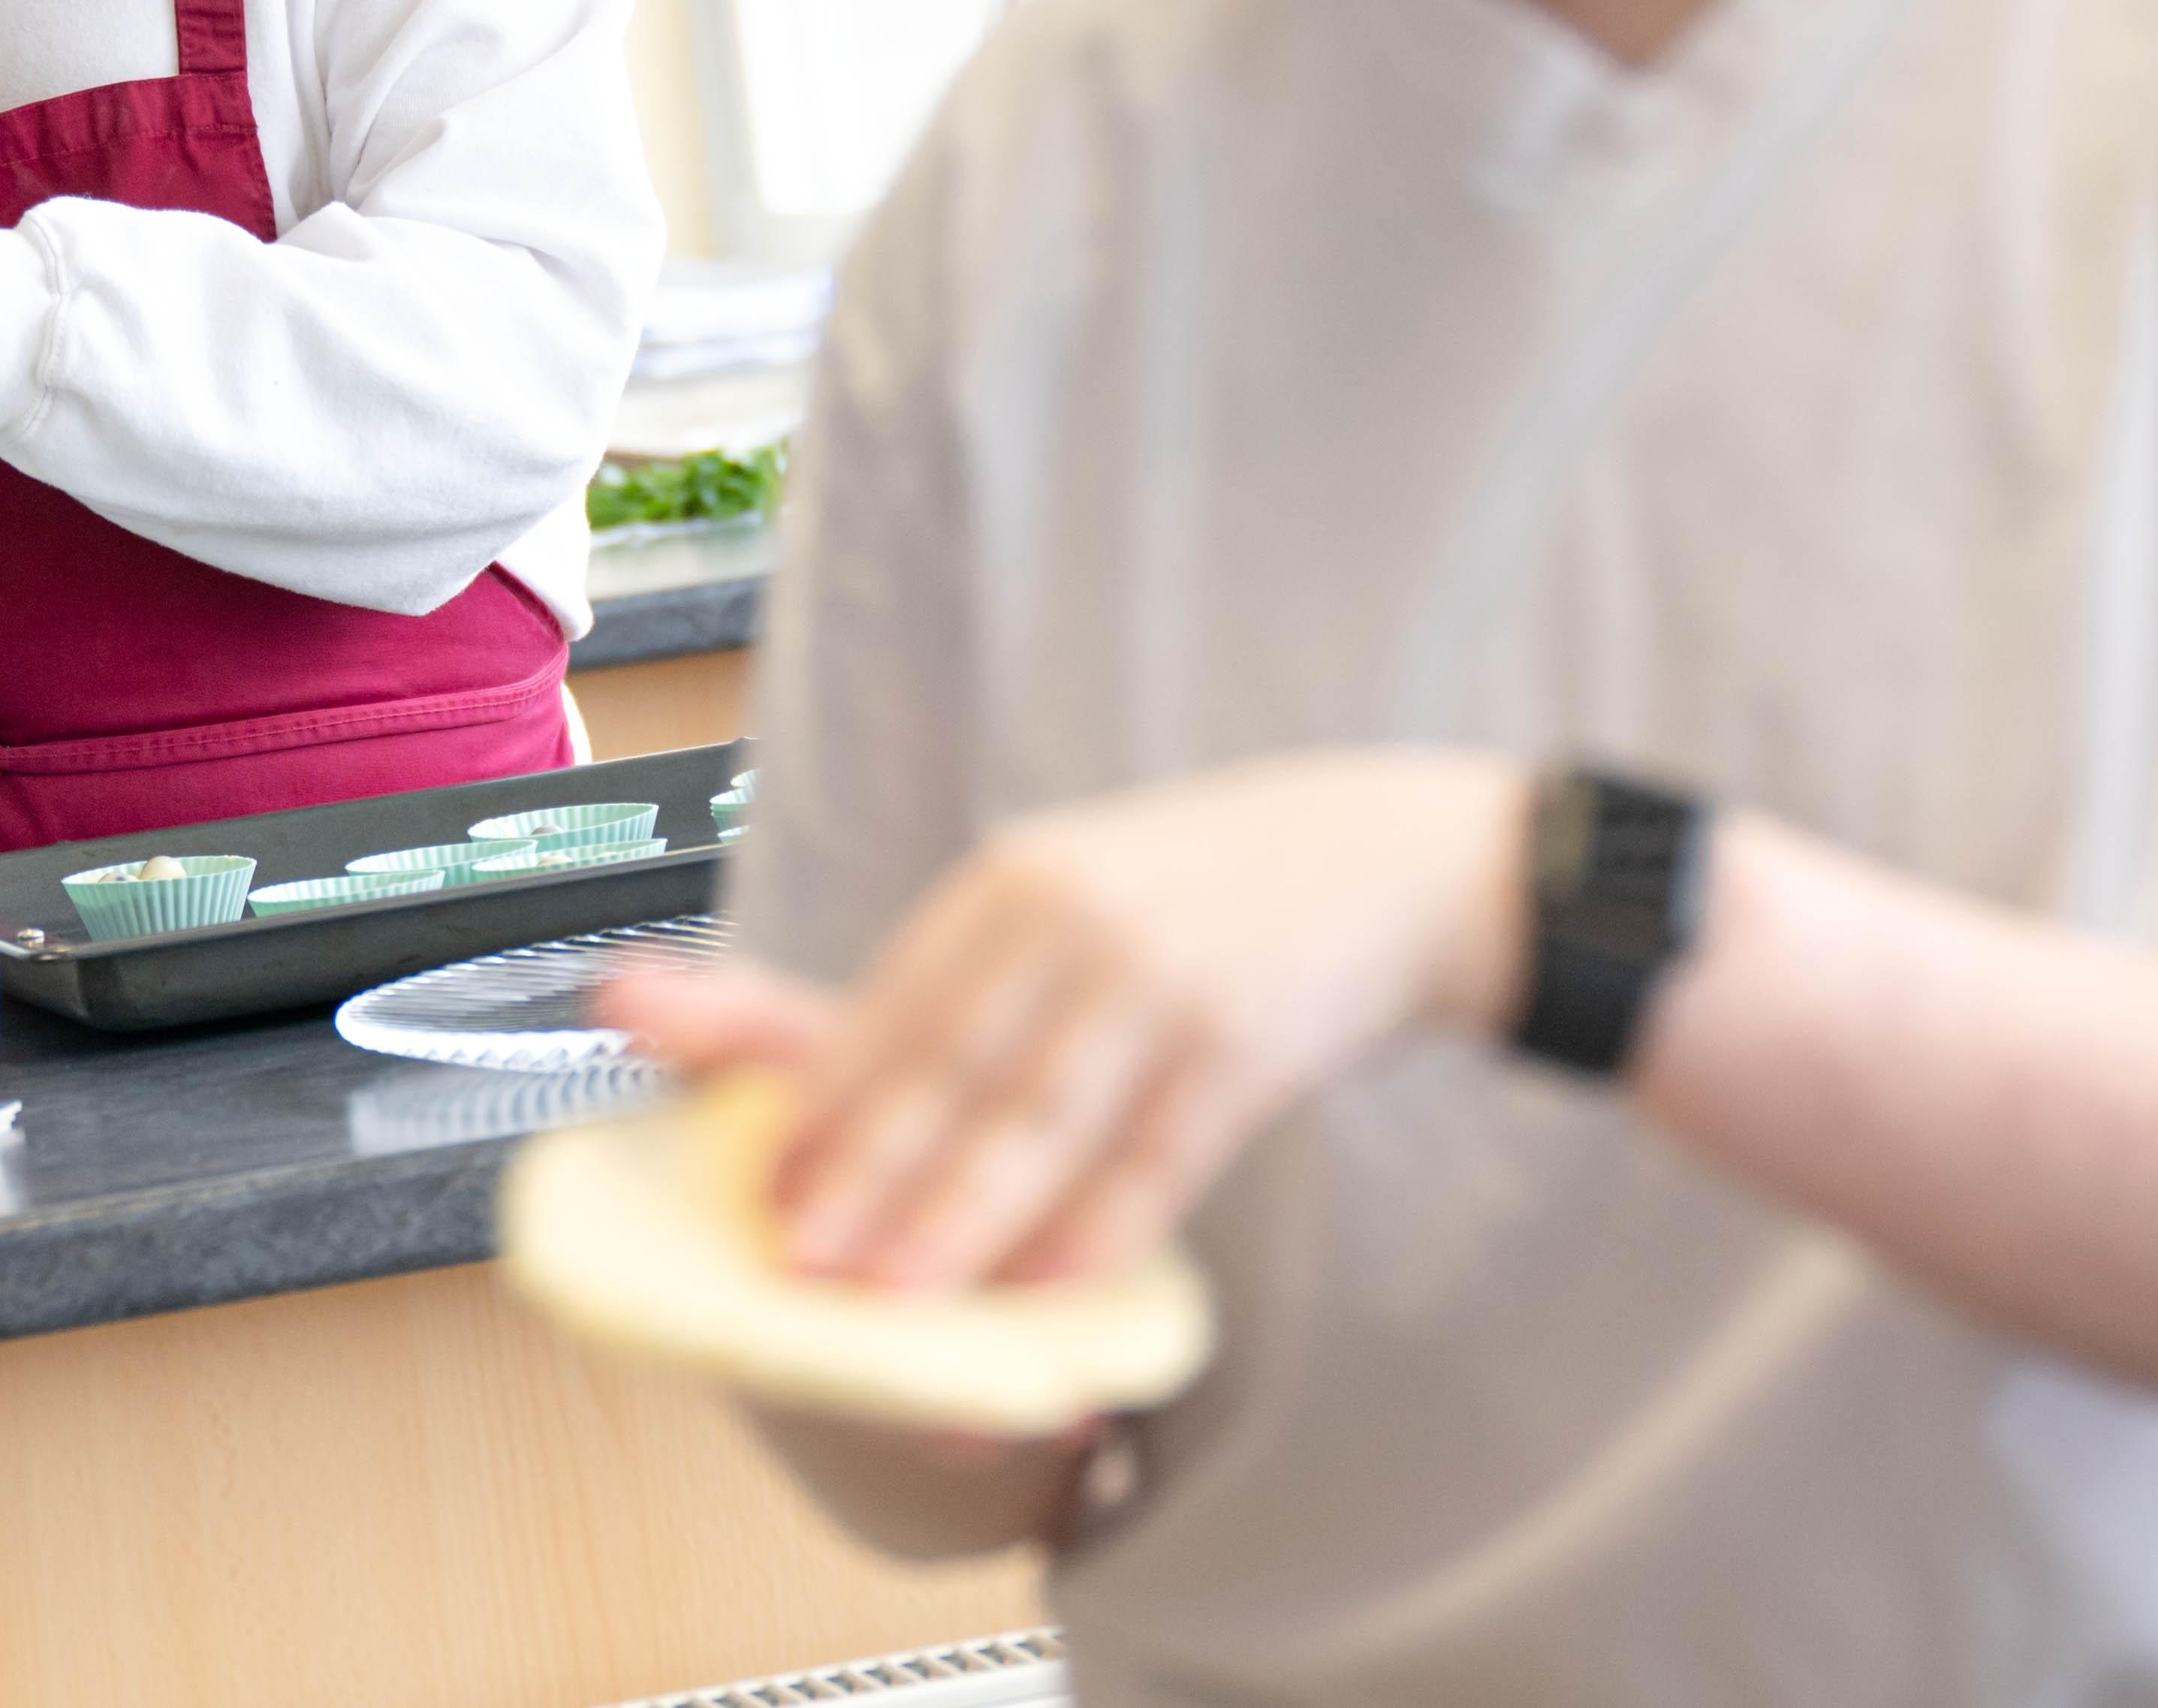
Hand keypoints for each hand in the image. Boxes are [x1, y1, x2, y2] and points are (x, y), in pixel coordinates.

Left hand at [614, 749, 1526, 1295]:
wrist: (1388, 860)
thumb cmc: (1197, 899)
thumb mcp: (1076, 893)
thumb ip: (978, 981)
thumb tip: (860, 1098)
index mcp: (1005, 886)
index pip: (889, 1006)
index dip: (826, 1104)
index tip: (769, 1186)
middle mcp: (1067, 920)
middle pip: (947, 1068)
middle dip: (866, 1173)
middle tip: (800, 1261)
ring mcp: (1157, 978)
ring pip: (1038, 1121)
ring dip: (959, 1217)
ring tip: (893, 1297)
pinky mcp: (1244, 1043)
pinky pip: (1153, 1156)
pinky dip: (1094, 1231)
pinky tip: (1044, 1295)